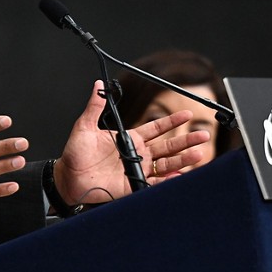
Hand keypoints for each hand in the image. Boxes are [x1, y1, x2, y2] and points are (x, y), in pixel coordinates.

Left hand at [53, 80, 211, 204]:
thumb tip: (98, 86)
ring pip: (166, 164)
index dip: (173, 121)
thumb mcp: (84, 126)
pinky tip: (180, 175)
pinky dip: (167, 180)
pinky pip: (154, 183)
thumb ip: (94, 107)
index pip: (157, 127)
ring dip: (183, 160)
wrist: (67, 177)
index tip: (188, 114)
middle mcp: (137, 153)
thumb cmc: (75, 153)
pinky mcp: (133, 185)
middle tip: (204, 135)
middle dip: (186, 140)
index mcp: (129, 138)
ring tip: (199, 154)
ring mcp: (137, 169)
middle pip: (168, 145)